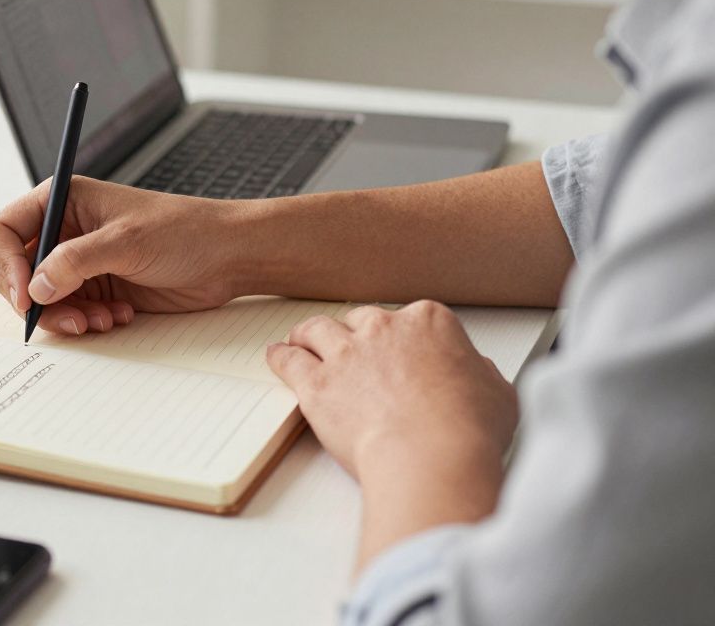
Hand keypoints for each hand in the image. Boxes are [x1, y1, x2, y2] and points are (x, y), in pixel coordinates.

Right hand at [0, 177, 249, 335]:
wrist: (227, 257)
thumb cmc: (185, 230)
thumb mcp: (126, 241)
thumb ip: (75, 262)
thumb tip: (35, 286)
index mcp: (62, 201)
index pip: (3, 230)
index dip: (8, 264)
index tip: (27, 293)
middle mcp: (64, 231)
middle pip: (16, 271)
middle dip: (37, 300)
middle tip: (68, 317)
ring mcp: (78, 263)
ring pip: (41, 299)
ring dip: (65, 316)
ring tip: (101, 319)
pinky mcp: (96, 288)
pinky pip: (69, 313)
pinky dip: (86, 321)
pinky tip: (118, 316)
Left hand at [267, 300, 516, 477]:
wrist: (432, 456)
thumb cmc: (468, 430)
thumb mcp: (497, 394)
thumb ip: (480, 375)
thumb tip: (475, 374)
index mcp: (430, 323)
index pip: (410, 318)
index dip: (402, 337)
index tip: (399, 349)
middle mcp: (384, 329)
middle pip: (360, 320)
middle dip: (355, 333)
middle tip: (350, 349)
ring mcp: (347, 354)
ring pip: (317, 330)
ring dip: (308, 334)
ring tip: (300, 340)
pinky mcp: (317, 383)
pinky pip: (288, 360)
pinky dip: (280, 357)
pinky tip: (276, 356)